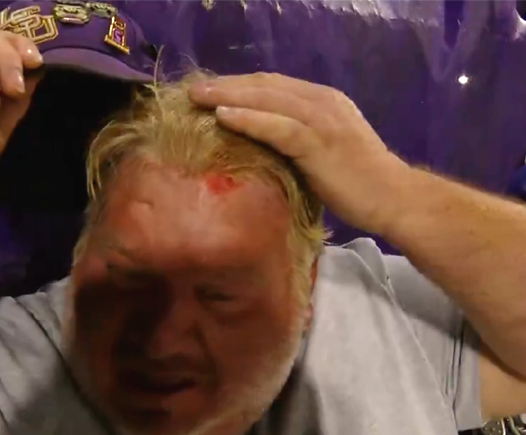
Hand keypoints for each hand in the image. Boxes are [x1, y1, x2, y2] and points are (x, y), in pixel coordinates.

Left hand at [189, 73, 413, 235]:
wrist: (393, 197)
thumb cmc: (357, 182)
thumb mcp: (324, 150)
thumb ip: (298, 139)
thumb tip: (263, 145)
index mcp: (323, 100)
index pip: (274, 85)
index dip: (240, 85)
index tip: (212, 91)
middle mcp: (322, 101)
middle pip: (266, 85)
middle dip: (227, 85)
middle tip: (194, 89)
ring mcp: (322, 120)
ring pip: (268, 99)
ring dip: (229, 96)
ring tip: (198, 97)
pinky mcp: (319, 142)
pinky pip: (277, 126)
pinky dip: (249, 119)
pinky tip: (223, 115)